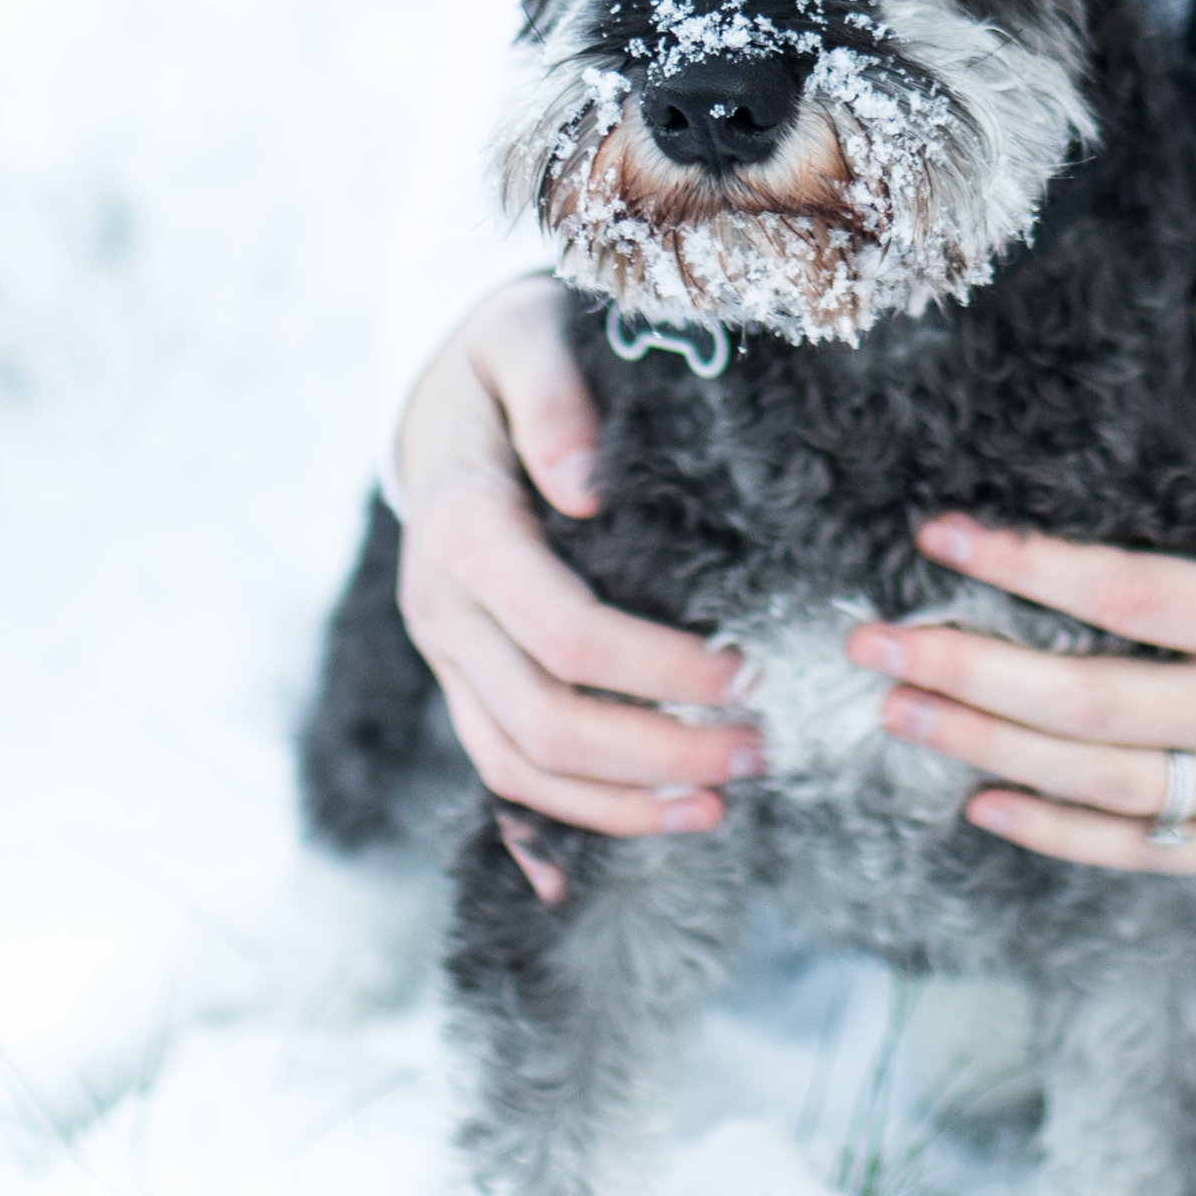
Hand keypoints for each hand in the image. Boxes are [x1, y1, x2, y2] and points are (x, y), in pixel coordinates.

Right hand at [392, 277, 763, 899]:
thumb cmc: (502, 355)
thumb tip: (586, 483)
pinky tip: (611, 859)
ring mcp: (448, 653)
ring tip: (719, 805)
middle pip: (541, 720)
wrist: (437, 391)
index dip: (654, 668)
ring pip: (517, 766)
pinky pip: (499, 770)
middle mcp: (442, 608)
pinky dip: (555, 823)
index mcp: (463, 529)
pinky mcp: (464, 678)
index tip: (746, 675)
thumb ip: (553, 401)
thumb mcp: (522, 337)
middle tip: (758, 754)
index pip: (562, 631)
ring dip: (619, 801)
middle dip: (653, 753)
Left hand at [844, 282, 1195, 873]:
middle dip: (972, 672)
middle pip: (1096, 705)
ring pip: (1106, 784)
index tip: (940, 535)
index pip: (1134, 596)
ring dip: (987, 748)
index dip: (1029, 567)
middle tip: (875, 641)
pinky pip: (1146, 847)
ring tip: (897, 705)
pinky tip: (978, 798)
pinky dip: (1058, 831)